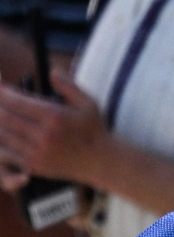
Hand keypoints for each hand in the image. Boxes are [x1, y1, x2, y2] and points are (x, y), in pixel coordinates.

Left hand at [0, 68, 106, 191]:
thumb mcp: (88, 103)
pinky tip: (4, 131)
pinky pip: (7, 152)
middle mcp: (44, 135)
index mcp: (55, 117)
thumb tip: (52, 71)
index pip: (16, 101)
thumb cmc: (94, 130)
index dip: (2, 91)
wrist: (101, 162)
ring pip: (2, 134)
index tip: (0, 86)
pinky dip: (2, 140)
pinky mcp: (34, 166)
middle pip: (4, 117)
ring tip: (1, 113)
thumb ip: (68, 86)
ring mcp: (37, 152)